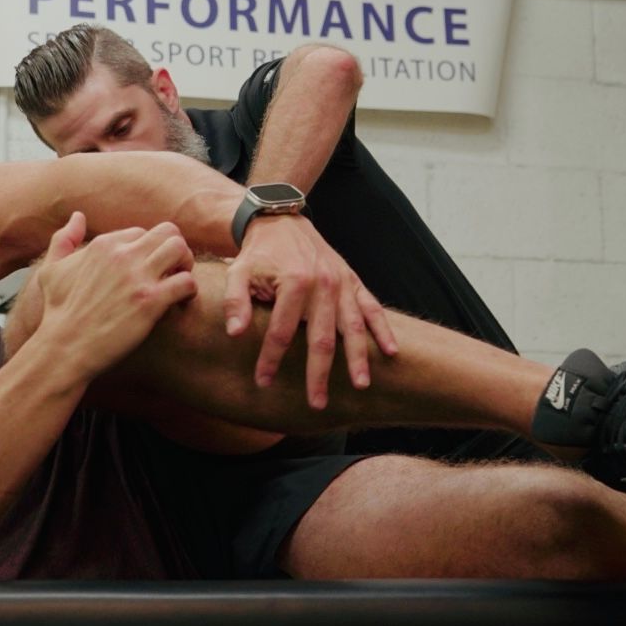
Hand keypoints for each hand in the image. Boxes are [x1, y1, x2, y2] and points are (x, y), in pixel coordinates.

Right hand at [32, 213, 200, 379]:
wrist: (64, 348)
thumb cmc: (58, 313)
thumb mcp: (52, 271)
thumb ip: (63, 239)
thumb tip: (78, 216)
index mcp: (103, 245)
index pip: (142, 232)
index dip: (150, 249)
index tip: (149, 268)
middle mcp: (121, 255)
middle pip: (168, 232)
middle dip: (175, 249)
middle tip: (173, 270)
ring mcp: (137, 277)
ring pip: (180, 249)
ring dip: (186, 264)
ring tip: (179, 282)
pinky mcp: (150, 302)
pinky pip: (186, 282)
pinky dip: (190, 291)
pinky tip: (180, 303)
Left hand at [223, 215, 397, 408]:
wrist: (283, 221)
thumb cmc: (259, 254)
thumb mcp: (238, 272)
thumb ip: (236, 302)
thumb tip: (235, 334)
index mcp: (293, 282)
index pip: (280, 331)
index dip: (270, 359)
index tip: (262, 382)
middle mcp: (322, 284)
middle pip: (321, 337)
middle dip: (318, 373)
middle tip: (316, 403)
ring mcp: (341, 284)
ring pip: (352, 327)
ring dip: (357, 358)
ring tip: (360, 385)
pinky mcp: (354, 282)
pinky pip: (372, 308)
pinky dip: (383, 330)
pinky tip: (390, 353)